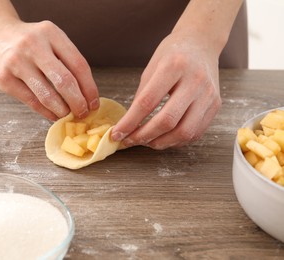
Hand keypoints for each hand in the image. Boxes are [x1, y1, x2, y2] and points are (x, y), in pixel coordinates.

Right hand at [0, 17, 98, 120]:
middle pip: (65, 81)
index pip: (79, 65)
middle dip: (78, 103)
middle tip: (83, 113)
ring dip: (62, 110)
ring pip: (48, 95)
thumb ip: (66, 60)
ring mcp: (16, 62)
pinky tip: (53, 115)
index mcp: (51, 34)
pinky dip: (46, 112)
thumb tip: (86, 94)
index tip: (93, 103)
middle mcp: (34, 46)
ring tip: (68, 115)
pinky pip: (31, 101)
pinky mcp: (4, 78)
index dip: (90, 88)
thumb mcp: (50, 40)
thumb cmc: (28, 41)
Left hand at [111, 31, 221, 148]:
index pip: (147, 102)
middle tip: (129, 141)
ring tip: (146, 142)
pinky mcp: (216, 105)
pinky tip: (164, 138)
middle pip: (167, 120)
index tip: (117, 134)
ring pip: (184, 132)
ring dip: (161, 143)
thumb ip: (141, 96)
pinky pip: (195, 132)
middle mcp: (195, 81)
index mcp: (174, 66)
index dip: (130, 122)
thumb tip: (128, 125)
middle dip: (144, 136)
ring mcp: (208, 95)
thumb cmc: (173, 54)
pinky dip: (176, 140)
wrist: (201, 43)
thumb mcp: (151, 67)